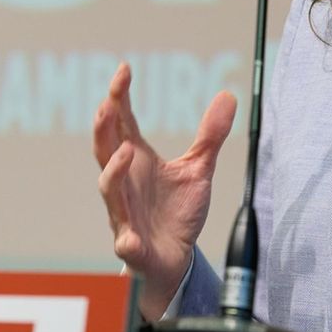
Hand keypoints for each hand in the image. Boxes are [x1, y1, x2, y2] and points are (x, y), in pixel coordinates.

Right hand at [93, 62, 236, 319]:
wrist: (173, 261)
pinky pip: (125, 242)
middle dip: (103, 127)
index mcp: (137, 162)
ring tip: (126, 152)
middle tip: (108, 103)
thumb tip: (228, 96)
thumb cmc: (176, 212)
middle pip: (105, 150)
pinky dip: (126, 239)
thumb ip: (209, 135)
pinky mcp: (132, 246)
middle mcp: (125, 183)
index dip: (120, 97)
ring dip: (114, 172)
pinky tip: (129, 238)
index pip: (122, 123)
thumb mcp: (198, 169)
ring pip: (110, 191)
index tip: (124, 70)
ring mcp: (125, 214)